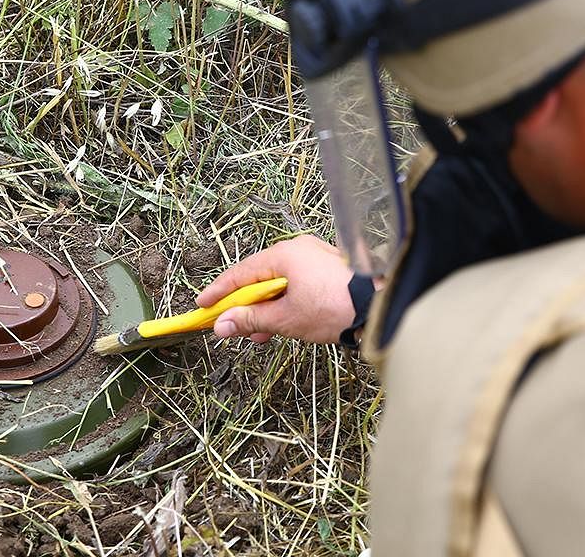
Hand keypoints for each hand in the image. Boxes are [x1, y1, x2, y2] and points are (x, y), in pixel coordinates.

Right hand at [198, 235, 353, 343]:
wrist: (380, 308)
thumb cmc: (335, 308)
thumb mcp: (285, 318)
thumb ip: (251, 320)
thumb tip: (223, 325)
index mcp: (286, 254)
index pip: (241, 273)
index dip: (220, 292)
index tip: (203, 306)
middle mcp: (300, 250)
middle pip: (260, 277)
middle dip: (245, 305)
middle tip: (229, 325)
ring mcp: (317, 258)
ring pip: (280, 284)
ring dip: (266, 309)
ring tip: (256, 334)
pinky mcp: (330, 271)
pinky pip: (297, 285)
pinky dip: (285, 304)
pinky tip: (279, 326)